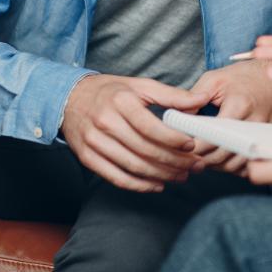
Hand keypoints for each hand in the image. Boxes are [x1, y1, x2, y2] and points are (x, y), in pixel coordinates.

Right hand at [61, 74, 208, 192]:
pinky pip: (117, 177)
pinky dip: (139, 185)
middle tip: (195, 166)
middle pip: (145, 149)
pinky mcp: (87, 158)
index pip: (151, 126)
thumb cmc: (110, 91)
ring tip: (182, 176)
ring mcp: (94, 142)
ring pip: (133, 166)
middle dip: (174, 161)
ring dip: (161, 175)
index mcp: (121, 101)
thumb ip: (172, 95)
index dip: (173, 139)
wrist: (69, 98)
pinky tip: (158, 184)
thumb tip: (202, 99)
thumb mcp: (140, 85)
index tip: (192, 145)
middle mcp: (105, 122)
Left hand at [186, 59, 271, 172]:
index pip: (213, 138)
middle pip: (224, 155)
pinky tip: (223, 158)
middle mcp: (255, 123)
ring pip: (238, 164)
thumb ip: (193, 98)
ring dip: (218, 166)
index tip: (183, 148)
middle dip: (203, 160)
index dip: (196, 147)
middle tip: (188, 157)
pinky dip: (235, 166)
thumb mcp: (214, 79)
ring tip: (204, 158)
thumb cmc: (241, 77)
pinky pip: (250, 163)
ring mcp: (265, 134)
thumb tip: (176, 119)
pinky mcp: (270, 141)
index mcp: (239, 106)